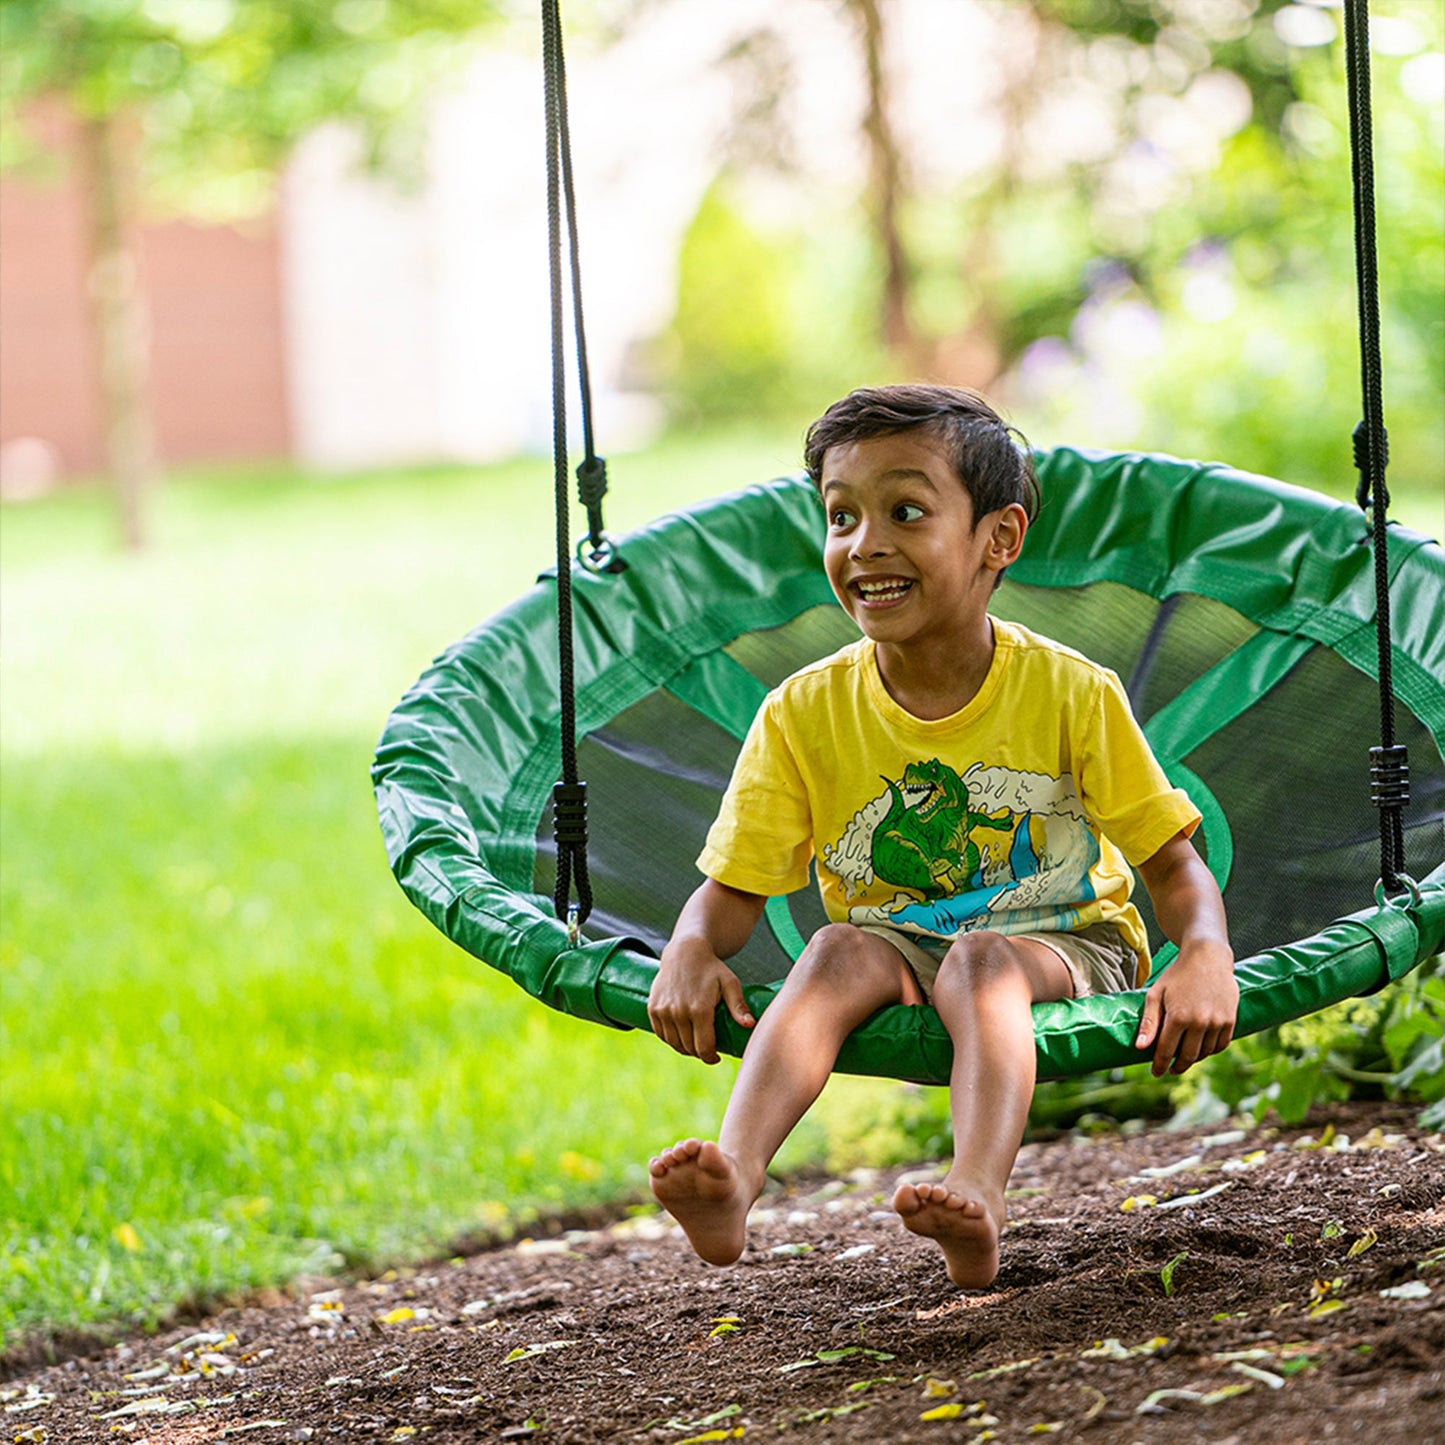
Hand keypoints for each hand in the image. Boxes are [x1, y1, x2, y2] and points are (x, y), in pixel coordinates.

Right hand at [648, 937, 754, 1064]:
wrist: (685, 951)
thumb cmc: (712, 968)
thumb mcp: (730, 983)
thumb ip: (739, 1006)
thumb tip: (750, 1025)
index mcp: (700, 1010)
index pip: (704, 1048)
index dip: (711, 1058)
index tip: (716, 1057)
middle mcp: (679, 1012)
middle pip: (689, 1048)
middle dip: (700, 1053)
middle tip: (707, 1048)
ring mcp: (663, 1011)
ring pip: (674, 1043)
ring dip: (685, 1048)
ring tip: (695, 1044)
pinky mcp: (653, 1008)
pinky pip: (661, 1034)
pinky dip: (670, 1039)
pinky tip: (680, 1036)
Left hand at [1135, 940, 1237, 1076]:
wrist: (1208, 958)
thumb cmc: (1177, 975)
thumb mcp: (1156, 994)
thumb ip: (1148, 1022)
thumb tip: (1140, 1048)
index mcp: (1178, 1017)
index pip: (1166, 1050)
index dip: (1160, 1064)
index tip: (1155, 1073)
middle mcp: (1200, 1022)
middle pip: (1187, 1056)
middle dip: (1177, 1066)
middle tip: (1170, 1070)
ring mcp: (1217, 1022)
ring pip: (1204, 1053)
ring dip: (1193, 1059)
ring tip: (1184, 1057)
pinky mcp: (1230, 1021)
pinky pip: (1220, 1046)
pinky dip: (1210, 1051)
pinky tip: (1201, 1048)